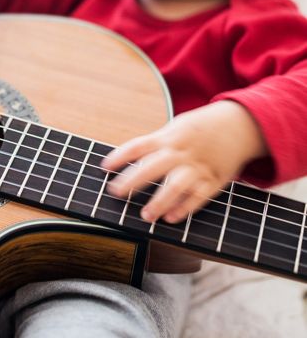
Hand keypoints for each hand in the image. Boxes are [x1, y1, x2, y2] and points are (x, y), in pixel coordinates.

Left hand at [101, 100, 267, 222]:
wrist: (239, 124)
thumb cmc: (199, 129)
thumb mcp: (176, 128)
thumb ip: (155, 145)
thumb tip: (127, 161)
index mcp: (169, 136)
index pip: (139, 146)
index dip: (120, 156)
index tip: (104, 167)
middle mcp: (181, 151)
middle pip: (154, 166)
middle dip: (133, 180)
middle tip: (115, 193)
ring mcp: (198, 166)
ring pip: (177, 184)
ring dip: (160, 200)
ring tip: (146, 215)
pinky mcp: (214, 179)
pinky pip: (199, 196)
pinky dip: (185, 208)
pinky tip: (171, 218)